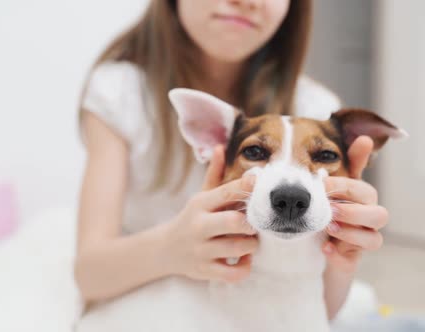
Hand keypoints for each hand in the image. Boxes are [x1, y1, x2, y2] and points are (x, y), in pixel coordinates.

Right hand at [164, 146, 258, 282]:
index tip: (260, 181)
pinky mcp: (205, 271)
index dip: (246, 186)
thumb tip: (220, 147)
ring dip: (252, 244)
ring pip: (238, 248)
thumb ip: (214, 174)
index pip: (226, 192)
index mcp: (200, 204)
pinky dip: (245, 267)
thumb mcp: (200, 196)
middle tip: (254, 223)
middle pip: (234, 222)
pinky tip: (244, 258)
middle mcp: (199, 226)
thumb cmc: (192, 219)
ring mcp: (201, 250)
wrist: (165, 249)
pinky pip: (234, 273)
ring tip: (250, 240)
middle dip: (251, 223)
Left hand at [322, 136, 388, 273]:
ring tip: (330, 227)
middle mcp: (368, 219)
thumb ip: (348, 165)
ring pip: (375, 238)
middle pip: (379, 214)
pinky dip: (339, 252)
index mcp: (362, 199)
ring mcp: (363, 240)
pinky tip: (325, 247)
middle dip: (353, 211)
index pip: (362, 189)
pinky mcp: (352, 258)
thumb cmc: (328, 209)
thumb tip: (366, 137)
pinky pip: (354, 259)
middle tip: (329, 209)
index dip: (344, 186)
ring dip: (351, 232)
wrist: (316, 247)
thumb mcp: (332, 188)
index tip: (320, 184)